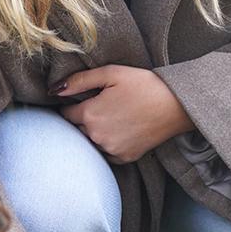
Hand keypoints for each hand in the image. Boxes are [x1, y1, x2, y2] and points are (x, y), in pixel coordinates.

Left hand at [57, 65, 193, 163]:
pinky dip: (108, 144)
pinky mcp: (124, 158)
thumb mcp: (111, 73)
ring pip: (90, 142)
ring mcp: (110, 149)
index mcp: (90, 114)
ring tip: (112, 118)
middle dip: (82, 119)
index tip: (84, 99)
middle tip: (100, 107)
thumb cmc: (144, 84)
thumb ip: (79, 81)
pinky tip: (121, 131)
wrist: (176, 105)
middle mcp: (96, 136)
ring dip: (94, 133)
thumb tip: (54, 90)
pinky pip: (105, 153)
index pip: (65, 114)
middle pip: (76, 129)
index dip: (72, 104)